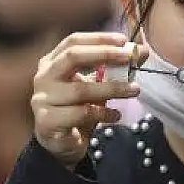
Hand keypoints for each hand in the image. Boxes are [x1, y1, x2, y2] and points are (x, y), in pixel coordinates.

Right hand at [31, 31, 144, 168]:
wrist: (62, 145)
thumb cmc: (78, 110)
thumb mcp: (98, 86)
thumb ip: (116, 68)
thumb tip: (141, 50)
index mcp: (52, 62)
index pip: (73, 41)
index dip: (98, 38)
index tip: (123, 40)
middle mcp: (43, 77)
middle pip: (72, 57)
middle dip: (104, 54)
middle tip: (129, 57)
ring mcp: (42, 99)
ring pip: (81, 89)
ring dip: (112, 89)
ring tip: (133, 90)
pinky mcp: (47, 121)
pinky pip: (80, 113)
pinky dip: (103, 113)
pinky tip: (116, 115)